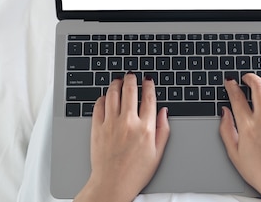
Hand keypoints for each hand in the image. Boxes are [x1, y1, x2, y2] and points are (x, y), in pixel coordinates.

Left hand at [73, 73, 169, 201]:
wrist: (112, 184)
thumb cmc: (135, 173)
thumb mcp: (157, 153)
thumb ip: (163, 130)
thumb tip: (164, 112)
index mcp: (145, 128)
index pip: (148, 98)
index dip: (149, 85)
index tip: (148, 80)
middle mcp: (128, 123)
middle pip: (129, 90)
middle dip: (131, 79)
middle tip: (131, 76)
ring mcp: (110, 124)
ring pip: (112, 94)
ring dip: (116, 84)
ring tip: (118, 81)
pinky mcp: (97, 128)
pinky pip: (99, 105)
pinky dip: (103, 97)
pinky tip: (106, 97)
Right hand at [219, 73, 260, 201]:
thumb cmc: (260, 171)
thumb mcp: (234, 154)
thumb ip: (226, 130)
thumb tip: (224, 112)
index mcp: (248, 127)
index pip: (237, 97)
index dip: (232, 86)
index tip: (230, 82)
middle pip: (258, 86)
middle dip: (249, 77)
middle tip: (246, 78)